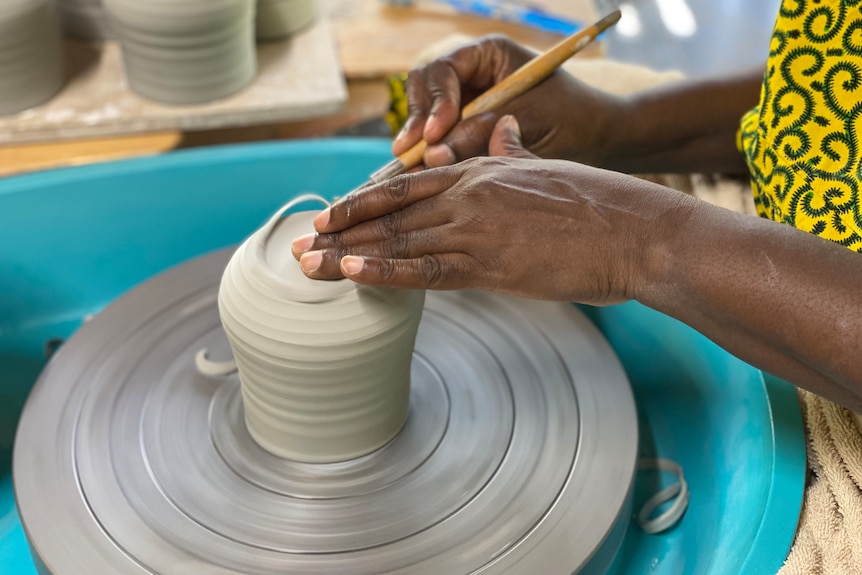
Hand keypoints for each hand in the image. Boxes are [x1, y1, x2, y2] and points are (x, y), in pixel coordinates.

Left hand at [293, 116, 695, 304]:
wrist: (636, 230)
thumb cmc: (599, 205)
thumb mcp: (548, 168)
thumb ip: (514, 152)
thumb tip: (503, 131)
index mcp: (480, 172)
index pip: (406, 184)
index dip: (362, 200)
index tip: (332, 214)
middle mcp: (469, 195)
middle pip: (389, 212)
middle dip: (339, 230)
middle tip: (300, 244)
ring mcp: (476, 229)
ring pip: (396, 240)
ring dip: (344, 254)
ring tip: (305, 264)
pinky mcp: (490, 265)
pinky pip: (425, 269)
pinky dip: (383, 270)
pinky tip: (348, 271)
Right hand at [393, 35, 624, 168]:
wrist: (599, 139)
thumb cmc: (574, 120)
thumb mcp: (530, 124)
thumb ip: (482, 136)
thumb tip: (434, 155)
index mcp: (490, 54)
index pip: (445, 68)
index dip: (435, 102)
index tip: (434, 134)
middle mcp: (472, 72)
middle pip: (424, 86)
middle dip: (416, 119)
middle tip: (410, 153)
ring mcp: (465, 99)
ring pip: (423, 112)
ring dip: (416, 138)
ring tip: (411, 166)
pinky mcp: (465, 127)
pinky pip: (435, 137)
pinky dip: (429, 153)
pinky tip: (423, 174)